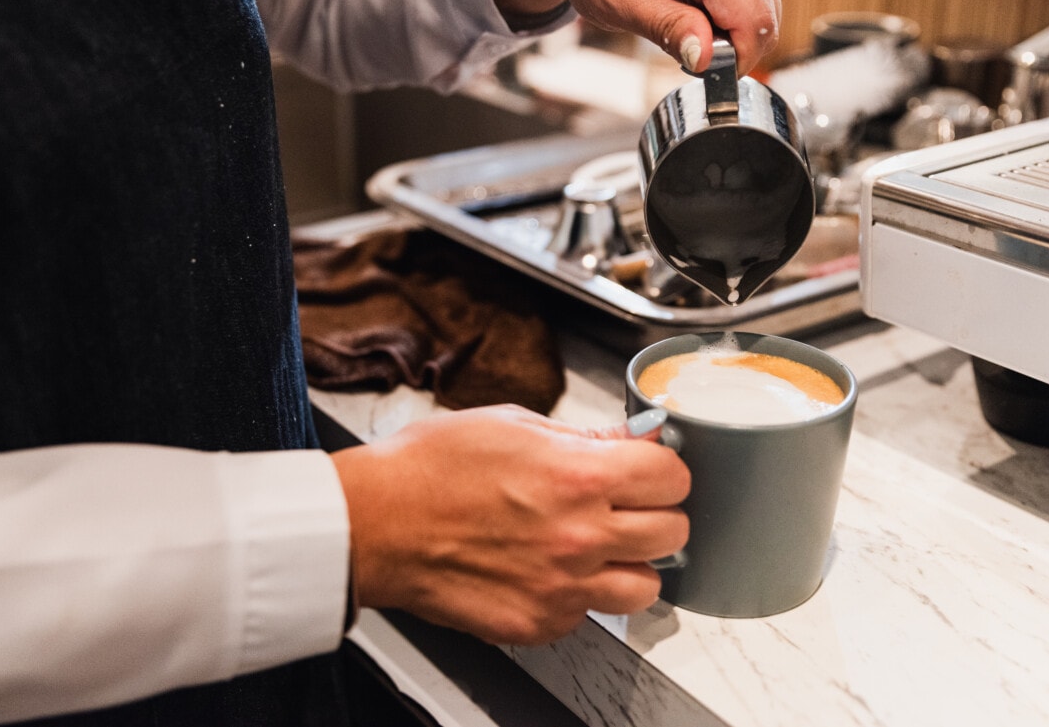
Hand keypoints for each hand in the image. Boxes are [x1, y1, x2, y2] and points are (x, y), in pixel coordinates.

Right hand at [331, 404, 689, 644]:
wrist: (374, 523)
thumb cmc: (429, 467)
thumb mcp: (514, 424)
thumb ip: (584, 437)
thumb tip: (630, 438)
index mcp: (579, 477)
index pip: (673, 477)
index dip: (662, 468)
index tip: (649, 469)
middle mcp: (579, 537)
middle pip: (673, 533)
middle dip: (655, 514)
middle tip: (627, 505)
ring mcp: (561, 588)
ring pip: (645, 587)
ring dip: (630, 564)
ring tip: (597, 546)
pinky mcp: (536, 623)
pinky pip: (588, 615)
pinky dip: (579, 595)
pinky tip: (548, 569)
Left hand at [488, 0, 780, 73]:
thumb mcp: (616, 0)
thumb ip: (665, 29)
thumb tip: (706, 57)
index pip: (753, 19)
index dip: (735, 59)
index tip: (701, 70)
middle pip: (766, 13)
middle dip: (735, 46)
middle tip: (688, 50)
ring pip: (764, 2)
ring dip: (732, 28)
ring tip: (685, 23)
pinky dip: (729, 10)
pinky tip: (693, 6)